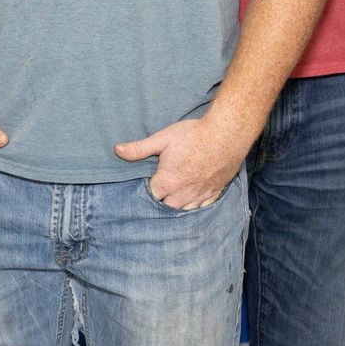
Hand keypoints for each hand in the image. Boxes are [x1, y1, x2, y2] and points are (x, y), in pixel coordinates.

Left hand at [115, 115, 248, 209]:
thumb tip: (117, 150)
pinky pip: (202, 207)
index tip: (144, 185)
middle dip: (160, 201)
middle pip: (166, 208)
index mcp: (167, 183)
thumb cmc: (193, 135)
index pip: (150, 197)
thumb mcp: (163, 138)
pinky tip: (191, 199)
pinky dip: (195, 205)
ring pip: (184, 210)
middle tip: (158, 191)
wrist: (227, 134)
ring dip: (177, 206)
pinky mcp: (214, 192)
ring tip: (172, 197)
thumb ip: (139, 148)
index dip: (145, 192)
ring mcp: (200, 195)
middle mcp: (183, 194)